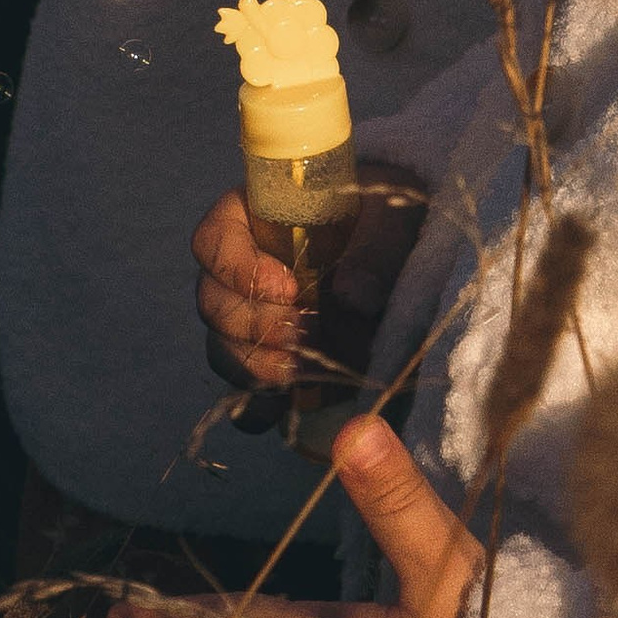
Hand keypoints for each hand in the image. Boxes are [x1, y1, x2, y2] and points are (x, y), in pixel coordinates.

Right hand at [194, 182, 425, 395]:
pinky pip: (243, 390)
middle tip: (305, 332)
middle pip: (213, 302)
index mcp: (252, 216)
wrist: (404, 250)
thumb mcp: (392, 213)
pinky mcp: (269, 357)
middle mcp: (239, 268)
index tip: (287, 288)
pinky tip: (289, 404)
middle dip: (256, 325)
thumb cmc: (387, 213)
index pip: (213, 239)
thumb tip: (352, 298)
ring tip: (303, 369)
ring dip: (258, 365)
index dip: (238, 267)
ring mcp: (248, 316)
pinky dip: (261, 404)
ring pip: (222, 348)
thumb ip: (376, 245)